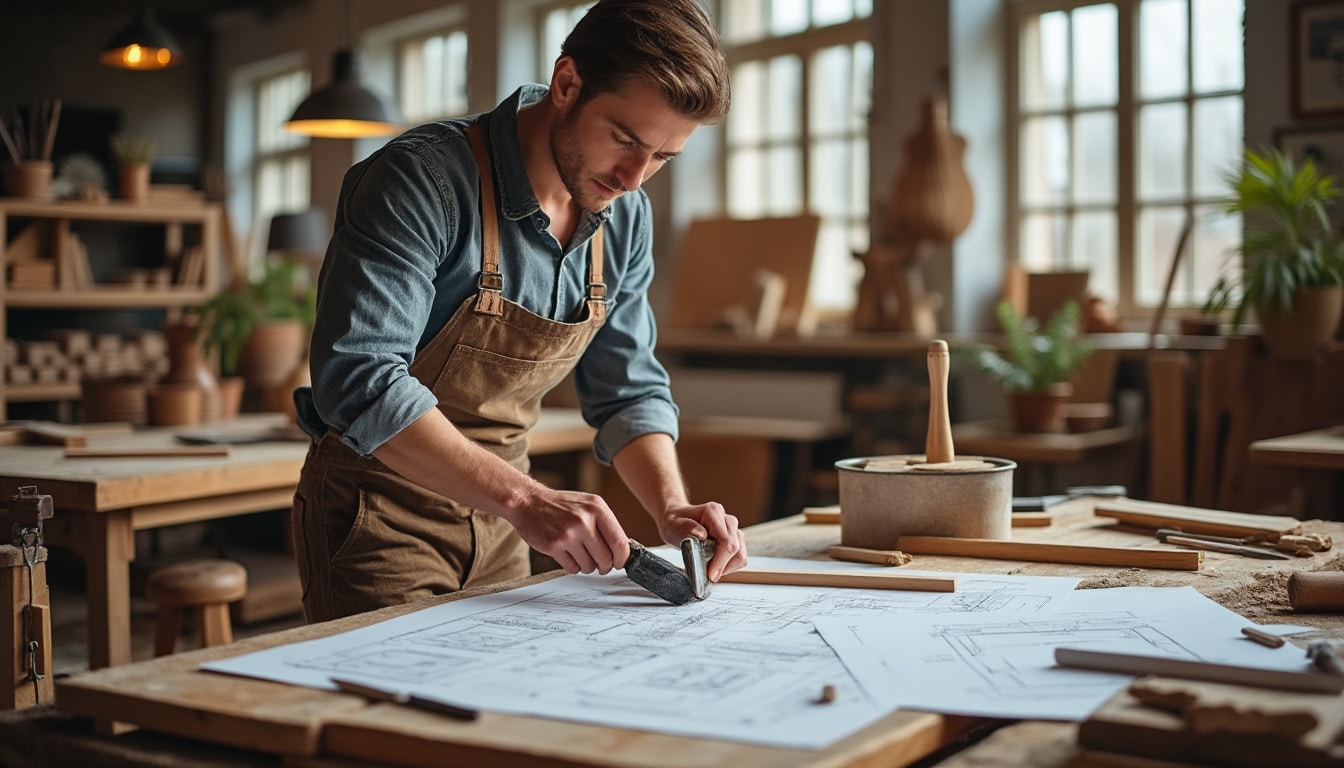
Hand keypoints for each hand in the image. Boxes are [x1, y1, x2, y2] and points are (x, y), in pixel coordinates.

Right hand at [507, 488, 629, 575]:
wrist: (529, 502)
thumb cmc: (560, 505)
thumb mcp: (588, 505)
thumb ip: (606, 524)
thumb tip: (622, 550)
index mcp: (597, 508)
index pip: (619, 542)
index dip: (621, 558)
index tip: (619, 562)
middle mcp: (584, 520)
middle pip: (606, 558)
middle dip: (604, 566)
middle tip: (600, 564)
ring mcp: (568, 534)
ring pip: (589, 566)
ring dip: (587, 566)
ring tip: (579, 554)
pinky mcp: (554, 546)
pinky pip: (572, 568)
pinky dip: (573, 566)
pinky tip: (568, 555)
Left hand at [655, 502, 747, 580]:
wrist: (677, 521)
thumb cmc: (675, 523)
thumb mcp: (672, 525)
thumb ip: (686, 528)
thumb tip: (702, 534)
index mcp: (713, 512)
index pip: (726, 540)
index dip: (721, 560)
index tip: (710, 574)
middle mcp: (727, 520)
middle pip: (736, 548)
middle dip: (723, 566)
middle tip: (707, 575)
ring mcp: (733, 530)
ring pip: (741, 554)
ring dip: (727, 567)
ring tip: (709, 569)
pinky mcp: (735, 540)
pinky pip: (739, 557)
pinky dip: (729, 566)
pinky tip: (715, 566)